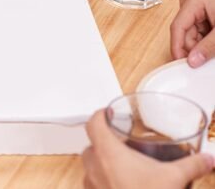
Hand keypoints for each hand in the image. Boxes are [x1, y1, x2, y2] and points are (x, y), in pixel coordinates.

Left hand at [82, 109, 213, 188]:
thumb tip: (209, 159)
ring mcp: (91, 185)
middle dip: (105, 143)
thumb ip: (192, 165)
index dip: (100, 115)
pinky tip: (121, 186)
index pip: (94, 122)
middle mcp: (94, 165)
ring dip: (102, 163)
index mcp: (108, 151)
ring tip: (122, 167)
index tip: (109, 114)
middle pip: (92, 144)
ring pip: (90, 166)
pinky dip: (103, 182)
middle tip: (121, 145)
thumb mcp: (174, 179)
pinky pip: (93, 185)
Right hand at [170, 0, 214, 66]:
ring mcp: (197, 4)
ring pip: (191, 31)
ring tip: (214, 49)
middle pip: (184, 30)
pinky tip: (213, 44)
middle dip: (195, 46)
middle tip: (206, 59)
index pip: (178, 26)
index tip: (180, 62)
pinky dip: (205, 40)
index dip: (177, 46)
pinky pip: (198, 29)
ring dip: (201, 44)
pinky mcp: (202, 11)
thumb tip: (193, 60)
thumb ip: (208, 47)